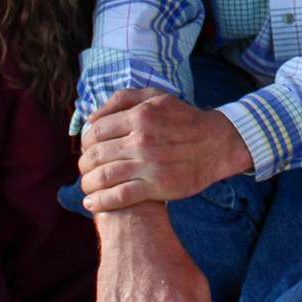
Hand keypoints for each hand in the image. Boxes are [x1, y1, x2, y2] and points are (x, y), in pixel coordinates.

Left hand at [79, 89, 252, 210]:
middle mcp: (141, 140)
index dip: (85, 142)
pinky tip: (91, 203)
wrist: (217, 144)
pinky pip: (119, 196)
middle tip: (85, 170)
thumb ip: (123, 99)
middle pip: (95, 155)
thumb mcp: (156, 98)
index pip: (95, 131)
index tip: (88, 149)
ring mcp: (148, 164)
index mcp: (139, 116)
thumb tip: (92, 117)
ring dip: (88, 184)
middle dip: (84, 165)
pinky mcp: (157, 186)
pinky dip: (101, 201)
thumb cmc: (184, 119)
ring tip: (87, 187)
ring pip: (103, 177)